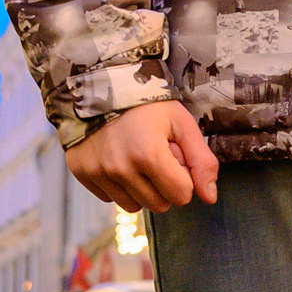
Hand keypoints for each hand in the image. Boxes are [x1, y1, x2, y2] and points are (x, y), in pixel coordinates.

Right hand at [66, 100, 218, 214]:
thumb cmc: (146, 104)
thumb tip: (210, 197)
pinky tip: (119, 160)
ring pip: (134, 206)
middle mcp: (120, 168)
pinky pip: (111, 198)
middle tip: (156, 156)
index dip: (185, 177)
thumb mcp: (181, 123)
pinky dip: (119, 186)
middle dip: (165, 186)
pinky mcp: (81, 173)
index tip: (175, 157)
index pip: (182, 195)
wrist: (102, 85)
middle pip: (160, 205)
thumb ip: (202, 160)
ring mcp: (98, 172)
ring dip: (142, 189)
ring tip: (137, 159)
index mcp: (148, 154)